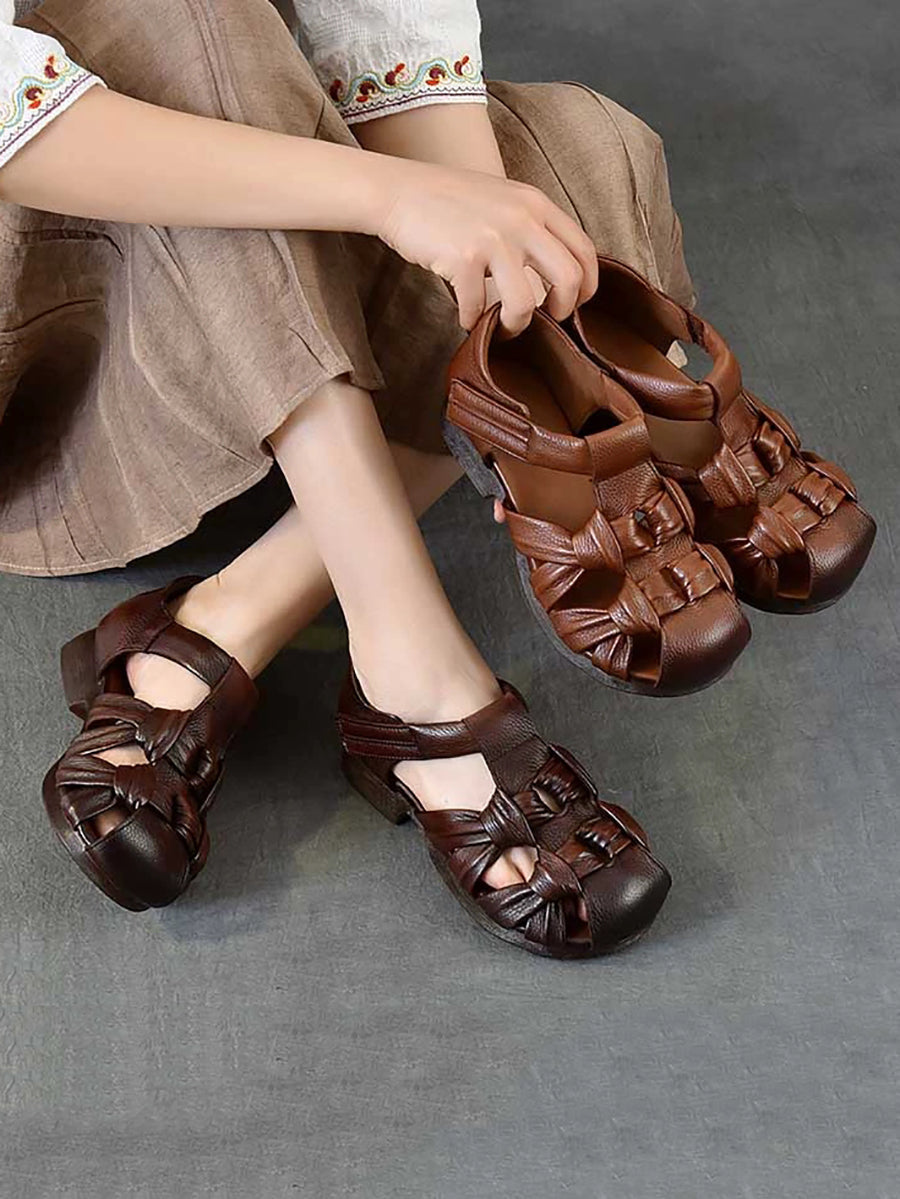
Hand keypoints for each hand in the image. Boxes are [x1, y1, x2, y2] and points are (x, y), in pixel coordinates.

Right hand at [375, 160, 597, 335]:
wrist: (399, 191)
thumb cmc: (448, 201)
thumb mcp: (502, 200)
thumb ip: (530, 227)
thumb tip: (552, 272)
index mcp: (536, 204)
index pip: (584, 249)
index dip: (587, 286)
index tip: (574, 304)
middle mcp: (521, 219)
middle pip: (569, 278)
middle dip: (562, 311)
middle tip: (547, 322)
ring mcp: (493, 238)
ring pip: (525, 303)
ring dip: (515, 325)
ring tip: (501, 327)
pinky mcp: (463, 257)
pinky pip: (477, 307)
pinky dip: (471, 320)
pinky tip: (465, 317)